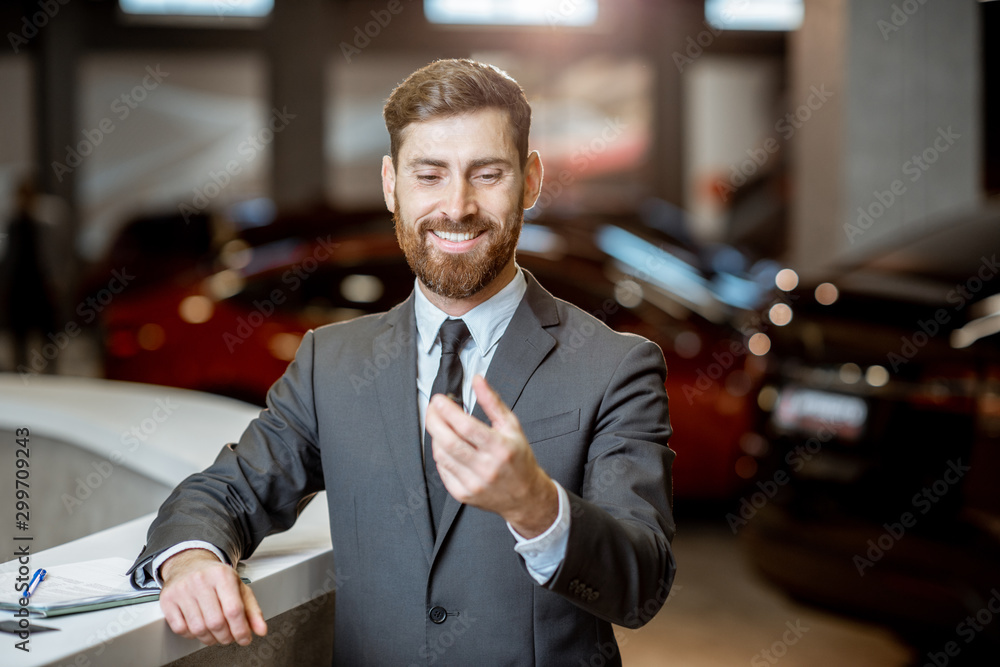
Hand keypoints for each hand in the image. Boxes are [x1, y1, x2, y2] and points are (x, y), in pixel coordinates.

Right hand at [159, 548, 266, 645]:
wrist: (189, 563)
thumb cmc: (216, 577)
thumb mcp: (238, 587)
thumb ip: (252, 610)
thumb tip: (261, 630)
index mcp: (222, 575)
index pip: (234, 610)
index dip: (241, 630)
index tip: (244, 639)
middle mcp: (200, 580)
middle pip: (216, 622)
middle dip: (226, 637)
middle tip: (229, 637)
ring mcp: (182, 590)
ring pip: (198, 628)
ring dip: (210, 639)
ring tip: (216, 634)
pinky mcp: (167, 600)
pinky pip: (181, 629)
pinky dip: (192, 635)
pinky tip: (199, 627)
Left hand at [425, 374, 557, 536]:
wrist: (525, 495)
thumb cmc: (518, 459)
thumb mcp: (511, 426)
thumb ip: (492, 401)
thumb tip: (478, 380)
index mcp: (500, 448)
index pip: (467, 427)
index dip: (448, 411)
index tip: (439, 400)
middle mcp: (486, 468)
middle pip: (449, 441)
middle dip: (434, 421)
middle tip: (432, 409)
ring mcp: (473, 483)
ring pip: (442, 455)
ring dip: (436, 436)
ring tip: (440, 425)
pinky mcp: (463, 494)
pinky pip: (442, 470)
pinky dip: (440, 454)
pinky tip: (446, 446)